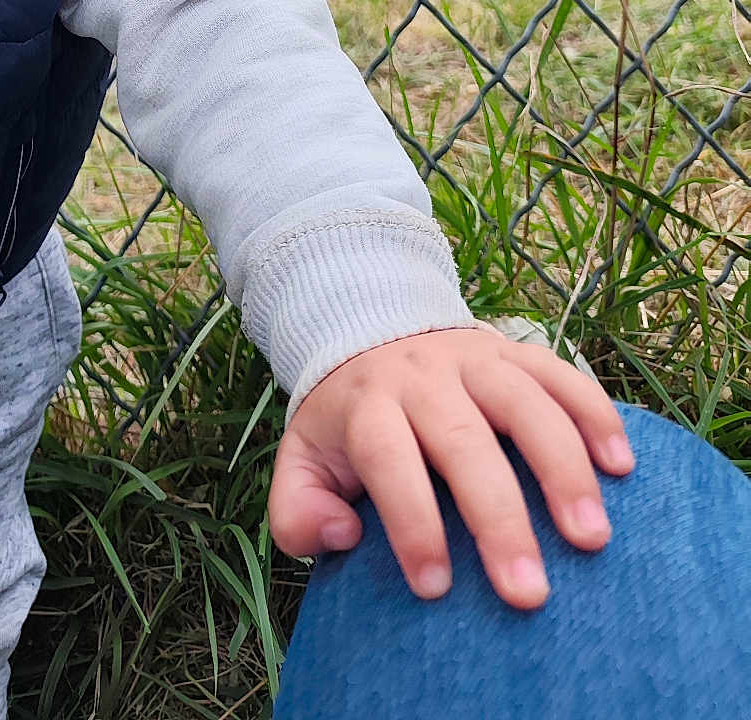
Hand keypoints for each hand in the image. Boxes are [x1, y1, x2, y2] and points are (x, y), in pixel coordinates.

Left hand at [266, 328, 634, 608]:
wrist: (369, 327)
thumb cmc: (347, 420)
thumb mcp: (302, 457)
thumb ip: (297, 509)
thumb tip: (342, 537)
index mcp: (369, 405)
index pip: (389, 459)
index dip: (411, 521)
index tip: (435, 587)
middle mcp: (423, 377)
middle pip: (464, 441)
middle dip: (497, 518)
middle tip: (529, 591)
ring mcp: (474, 358)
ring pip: (524, 403)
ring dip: (561, 469)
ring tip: (591, 537)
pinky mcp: (516, 351)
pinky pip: (562, 374)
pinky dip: (595, 415)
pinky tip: (621, 466)